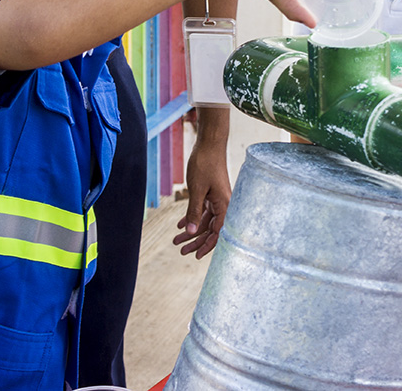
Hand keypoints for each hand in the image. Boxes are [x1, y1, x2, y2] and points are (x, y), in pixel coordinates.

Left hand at [173, 133, 230, 258]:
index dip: (207, 246)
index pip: (218, 233)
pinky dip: (192, 217)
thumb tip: (192, 232)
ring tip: (176, 240)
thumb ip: (194, 212)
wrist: (209, 144)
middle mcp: (224, 204)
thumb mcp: (197, 190)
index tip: (195, 257)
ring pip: (205, 221)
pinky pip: (203, 210)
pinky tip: (179, 224)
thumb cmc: (205, 164)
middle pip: (211, 230)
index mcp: (225, 205)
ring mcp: (218, 199)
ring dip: (191, 230)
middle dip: (195, 241)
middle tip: (181, 251)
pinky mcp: (212, 193)